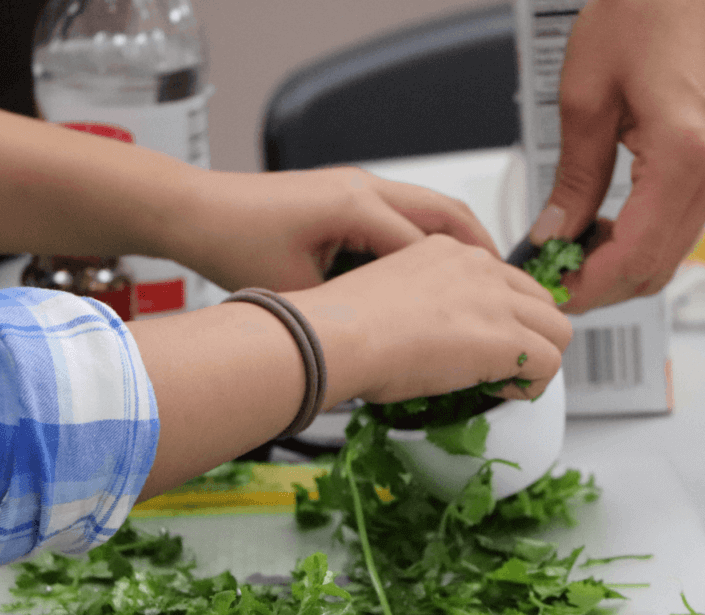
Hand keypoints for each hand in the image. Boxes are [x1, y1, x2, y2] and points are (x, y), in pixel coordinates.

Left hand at [158, 166, 499, 293]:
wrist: (196, 210)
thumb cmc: (234, 242)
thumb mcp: (294, 291)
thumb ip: (342, 310)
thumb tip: (378, 340)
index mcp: (355, 208)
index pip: (428, 246)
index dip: (464, 281)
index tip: (487, 309)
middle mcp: (363, 187)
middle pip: (446, 212)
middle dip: (482, 248)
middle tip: (508, 285)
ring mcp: (356, 184)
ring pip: (429, 207)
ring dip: (459, 237)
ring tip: (482, 275)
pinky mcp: (346, 191)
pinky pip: (405, 209)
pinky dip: (428, 234)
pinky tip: (431, 265)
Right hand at [285, 234, 572, 406]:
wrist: (337, 336)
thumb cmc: (345, 325)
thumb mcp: (391, 296)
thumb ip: (424, 304)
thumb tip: (434, 338)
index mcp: (449, 251)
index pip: (506, 281)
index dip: (504, 318)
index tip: (482, 342)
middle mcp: (479, 266)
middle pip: (542, 300)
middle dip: (530, 335)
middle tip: (502, 365)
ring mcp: (496, 299)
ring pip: (558, 330)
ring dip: (537, 359)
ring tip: (503, 382)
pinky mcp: (503, 336)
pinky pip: (550, 362)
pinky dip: (532, 384)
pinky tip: (500, 392)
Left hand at [529, 0, 704, 312]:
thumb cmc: (640, 12)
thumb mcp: (584, 100)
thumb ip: (574, 179)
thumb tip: (554, 233)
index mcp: (686, 152)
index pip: (637, 254)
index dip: (591, 285)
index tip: (554, 291)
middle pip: (658, 265)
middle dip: (603, 286)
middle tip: (554, 282)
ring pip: (671, 253)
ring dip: (620, 267)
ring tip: (570, 258)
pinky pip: (679, 225)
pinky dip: (639, 242)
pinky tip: (602, 234)